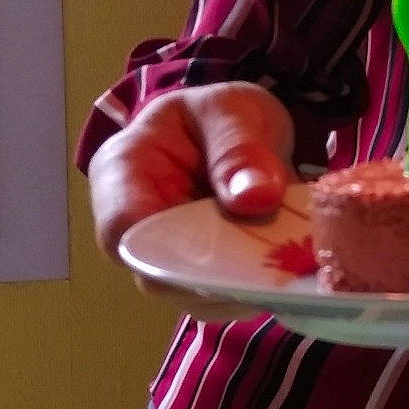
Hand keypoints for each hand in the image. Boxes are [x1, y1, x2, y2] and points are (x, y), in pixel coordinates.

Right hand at [88, 82, 296, 318]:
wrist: (239, 133)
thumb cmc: (221, 116)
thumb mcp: (234, 111)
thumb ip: (240, 148)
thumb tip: (255, 199)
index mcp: (122, 171)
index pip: (121, 228)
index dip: (166, 252)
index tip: (226, 255)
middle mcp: (134, 224)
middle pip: (157, 275)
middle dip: (216, 278)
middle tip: (272, 273)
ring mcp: (166, 256)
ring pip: (192, 295)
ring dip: (241, 290)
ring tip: (286, 274)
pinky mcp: (199, 277)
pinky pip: (220, 297)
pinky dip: (254, 291)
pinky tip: (286, 277)